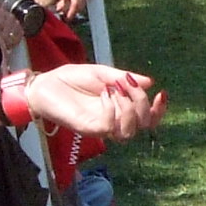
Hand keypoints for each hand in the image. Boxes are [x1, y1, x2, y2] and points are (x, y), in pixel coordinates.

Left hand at [26, 62, 160, 139]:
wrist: (44, 85)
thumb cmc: (70, 79)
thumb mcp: (101, 73)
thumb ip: (124, 78)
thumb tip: (149, 82)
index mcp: (119, 108)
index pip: (147, 120)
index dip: (159, 111)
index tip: (161, 94)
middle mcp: (113, 121)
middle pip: (142, 126)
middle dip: (142, 103)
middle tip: (126, 84)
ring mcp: (100, 126)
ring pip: (128, 132)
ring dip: (128, 108)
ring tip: (113, 89)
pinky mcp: (87, 128)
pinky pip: (108, 126)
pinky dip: (111, 108)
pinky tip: (103, 93)